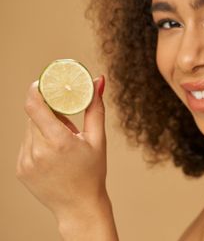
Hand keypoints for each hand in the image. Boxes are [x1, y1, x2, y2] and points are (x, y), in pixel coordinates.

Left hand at [16, 76, 116, 239]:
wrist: (79, 206)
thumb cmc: (93, 172)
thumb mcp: (98, 139)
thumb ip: (95, 108)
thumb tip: (98, 80)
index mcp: (58, 142)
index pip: (35, 106)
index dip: (36, 90)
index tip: (44, 82)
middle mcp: (38, 152)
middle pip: (35, 116)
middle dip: (49, 111)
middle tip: (65, 115)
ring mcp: (26, 162)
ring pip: (30, 129)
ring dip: (43, 126)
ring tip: (62, 141)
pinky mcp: (20, 169)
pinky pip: (26, 144)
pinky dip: (38, 141)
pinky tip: (54, 154)